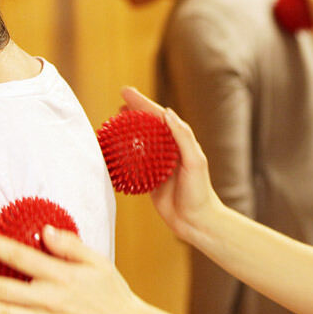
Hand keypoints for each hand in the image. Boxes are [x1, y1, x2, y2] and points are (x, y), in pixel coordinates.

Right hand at [119, 87, 224, 241]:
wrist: (196, 221)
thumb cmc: (199, 191)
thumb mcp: (194, 161)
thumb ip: (183, 136)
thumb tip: (168, 113)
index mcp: (179, 141)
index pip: (158, 116)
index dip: (142, 102)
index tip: (125, 92)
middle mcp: (168, 150)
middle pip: (147, 125)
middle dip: (133, 112)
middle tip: (118, 102)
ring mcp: (158, 164)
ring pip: (139, 142)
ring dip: (127, 132)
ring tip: (113, 123)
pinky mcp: (149, 179)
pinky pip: (133, 164)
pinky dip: (123, 156)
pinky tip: (113, 152)